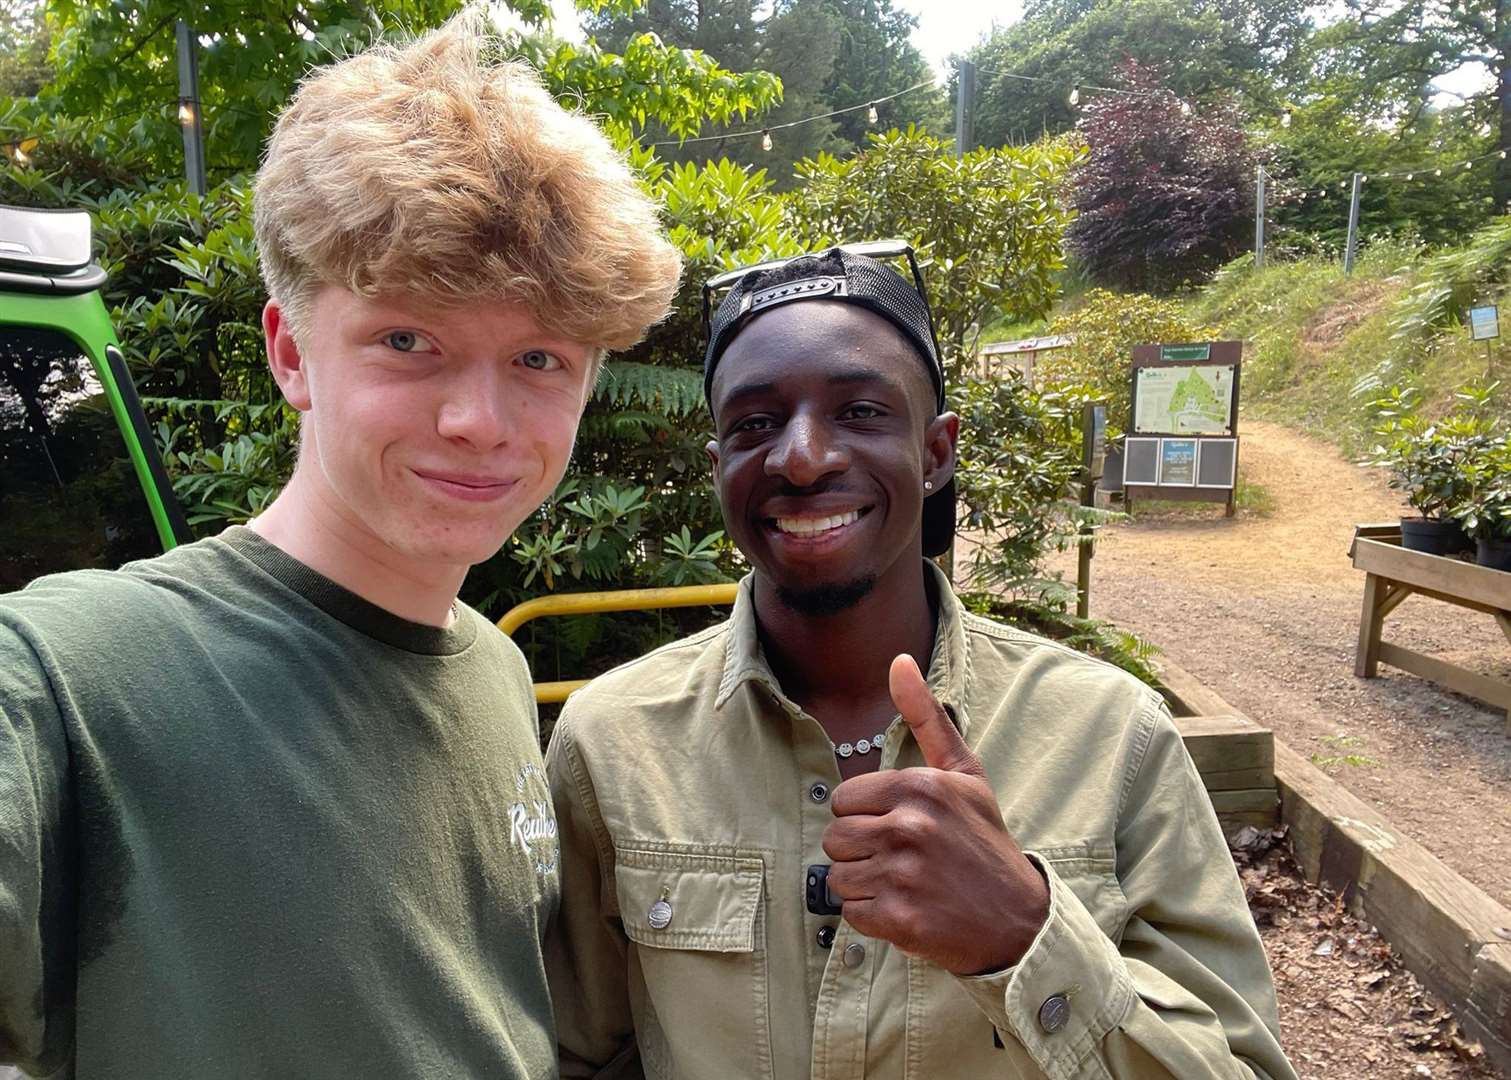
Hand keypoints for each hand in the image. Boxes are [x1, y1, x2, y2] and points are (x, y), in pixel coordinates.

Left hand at [820, 654, 1049, 975]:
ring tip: (904, 883)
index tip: (897, 826)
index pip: (843, 799)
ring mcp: (904, 875)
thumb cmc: (983, 839)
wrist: (1019, 917)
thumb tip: (899, 660)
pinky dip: (873, 916)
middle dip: (861, 851)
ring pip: (839, 877)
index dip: (865, 816)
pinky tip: (906, 908)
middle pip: (835, 838)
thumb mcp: (963, 773)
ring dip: (865, 884)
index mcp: (920, 787)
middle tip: (900, 858)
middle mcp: (909, 827)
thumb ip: (925, 716)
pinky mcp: (900, 918)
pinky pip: (851, 913)